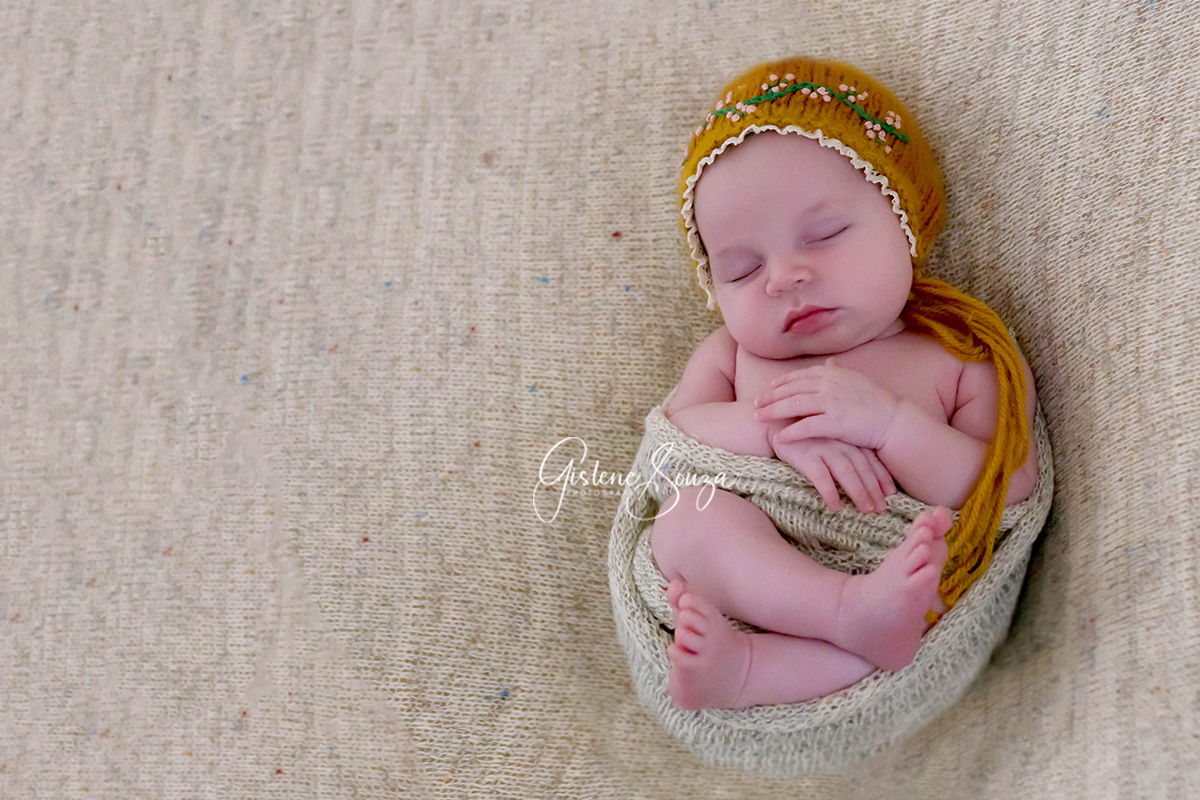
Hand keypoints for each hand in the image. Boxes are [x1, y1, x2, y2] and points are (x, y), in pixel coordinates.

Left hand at [754, 358, 900, 449]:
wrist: (893, 419)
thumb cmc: (875, 401)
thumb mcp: (855, 379)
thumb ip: (838, 371)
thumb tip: (829, 362)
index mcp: (831, 373)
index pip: (798, 376)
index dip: (780, 383)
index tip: (767, 388)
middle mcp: (828, 384)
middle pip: (791, 390)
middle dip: (770, 397)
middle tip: (754, 404)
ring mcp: (831, 403)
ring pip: (793, 406)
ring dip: (773, 412)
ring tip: (758, 418)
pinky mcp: (835, 422)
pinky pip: (806, 427)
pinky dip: (790, 432)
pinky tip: (778, 438)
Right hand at [767, 423, 895, 512]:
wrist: (774, 421)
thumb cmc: (804, 432)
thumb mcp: (829, 435)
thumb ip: (846, 447)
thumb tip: (863, 471)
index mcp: (847, 435)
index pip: (870, 458)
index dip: (881, 477)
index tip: (890, 494)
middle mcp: (839, 441)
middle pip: (862, 468)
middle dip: (873, 490)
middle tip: (881, 509)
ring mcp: (823, 447)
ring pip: (846, 473)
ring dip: (858, 493)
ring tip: (865, 510)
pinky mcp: (805, 455)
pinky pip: (821, 477)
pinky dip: (829, 492)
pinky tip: (835, 507)